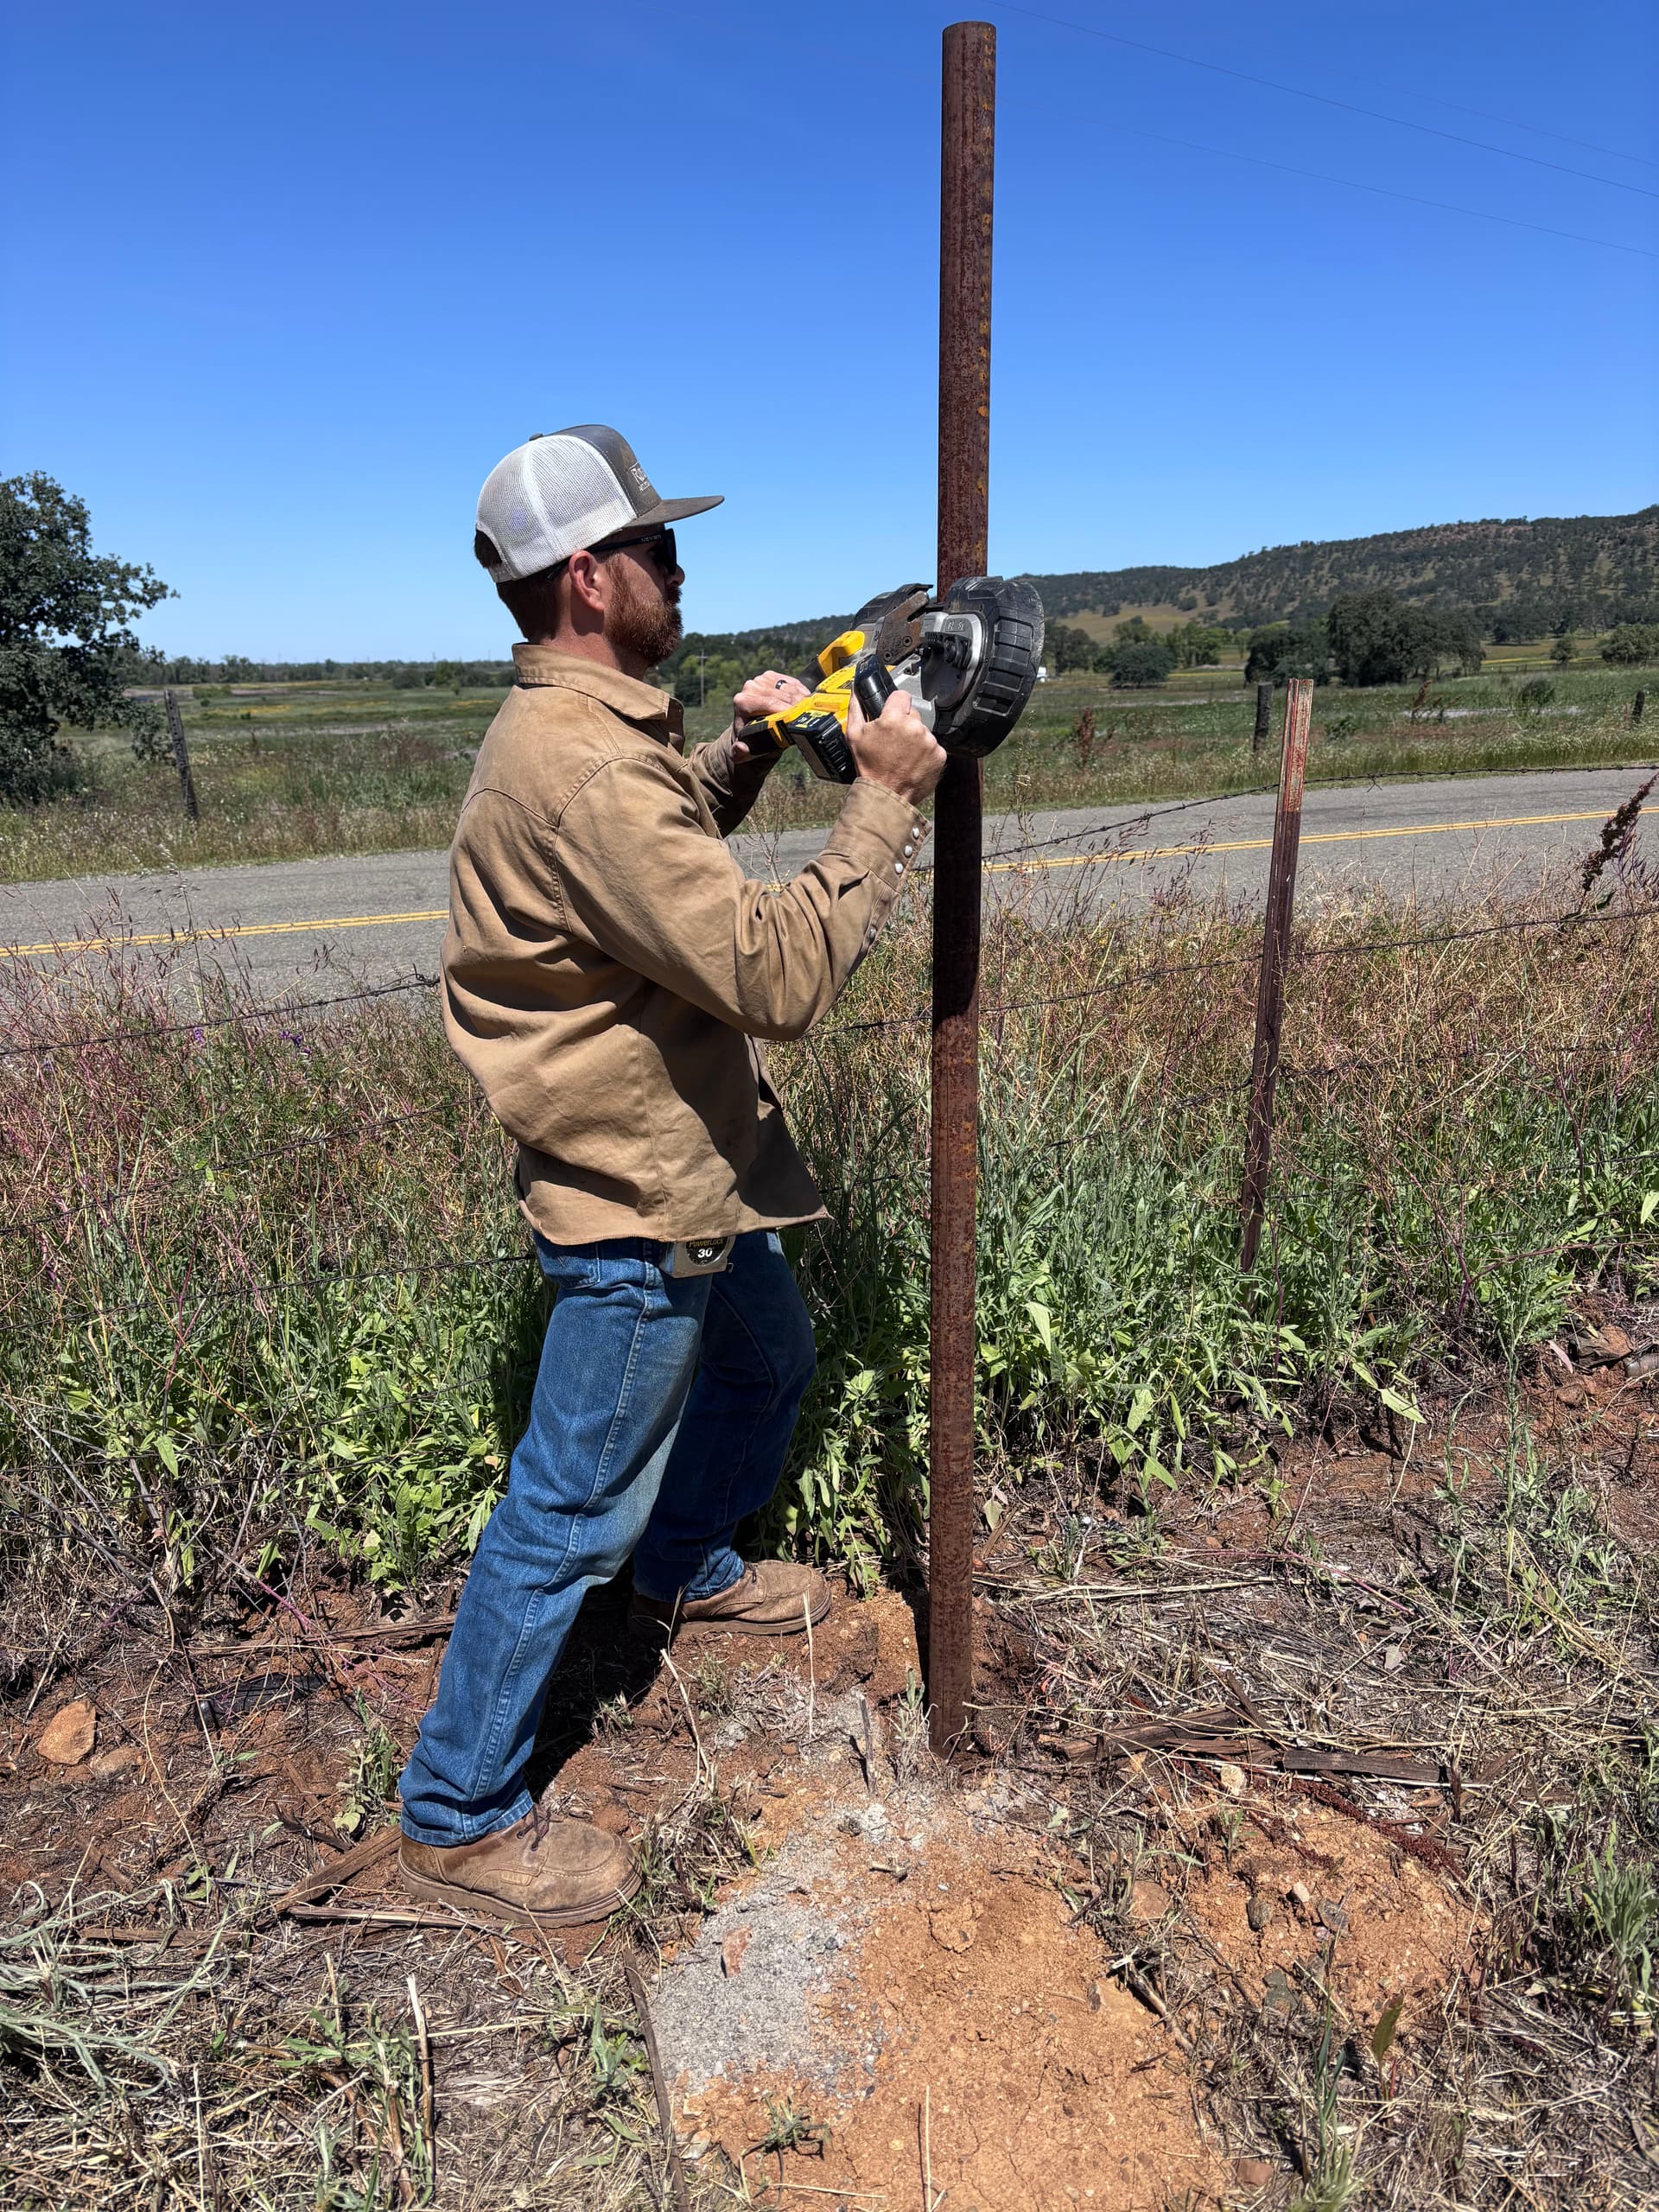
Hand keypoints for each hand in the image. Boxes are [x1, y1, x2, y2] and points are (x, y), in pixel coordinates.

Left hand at [730, 670, 807, 760]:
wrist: (750, 725)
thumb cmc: (750, 738)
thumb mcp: (745, 749)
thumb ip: (741, 752)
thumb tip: (741, 748)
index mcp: (742, 702)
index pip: (769, 703)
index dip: (786, 711)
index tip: (798, 721)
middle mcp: (750, 687)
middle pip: (782, 694)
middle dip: (796, 707)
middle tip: (807, 719)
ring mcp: (762, 679)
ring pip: (789, 688)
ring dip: (802, 700)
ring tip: (808, 713)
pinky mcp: (773, 676)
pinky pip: (793, 683)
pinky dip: (802, 693)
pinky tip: (805, 704)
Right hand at [847, 683, 945, 804]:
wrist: (886, 795)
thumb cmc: (870, 768)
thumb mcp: (854, 736)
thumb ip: (856, 709)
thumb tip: (856, 692)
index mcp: (894, 719)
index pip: (902, 696)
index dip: (895, 704)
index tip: (892, 713)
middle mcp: (914, 728)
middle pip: (913, 714)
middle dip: (904, 723)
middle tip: (893, 741)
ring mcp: (929, 742)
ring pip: (923, 731)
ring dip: (915, 739)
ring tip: (902, 754)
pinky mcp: (939, 755)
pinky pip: (933, 746)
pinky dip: (925, 752)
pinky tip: (912, 761)